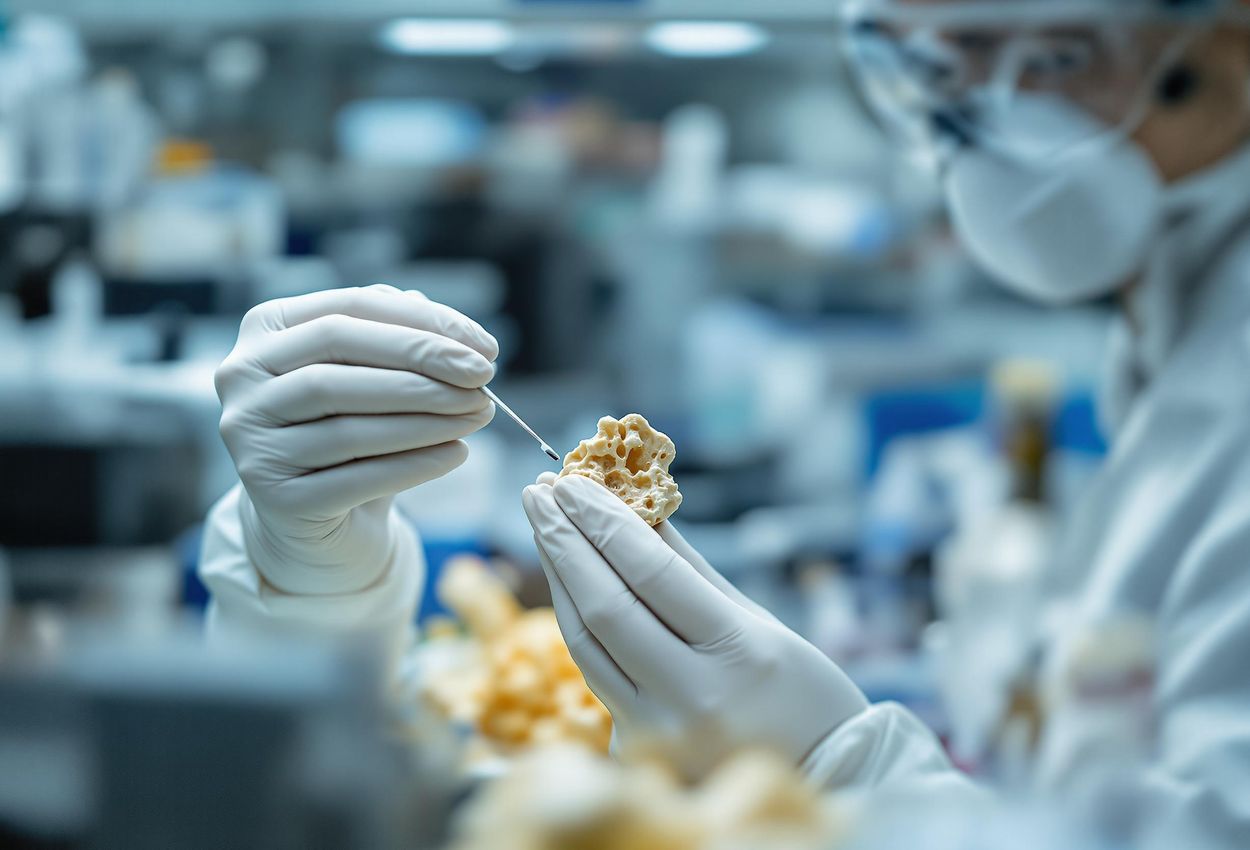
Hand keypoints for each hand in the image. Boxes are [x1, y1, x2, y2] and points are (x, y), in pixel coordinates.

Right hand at [215, 285, 496, 594]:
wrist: (316, 517)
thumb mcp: (371, 375)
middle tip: (484, 377)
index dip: (423, 323)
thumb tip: (458, 336)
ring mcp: (251, 440)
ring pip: (349, 420)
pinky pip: (356, 477)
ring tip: (480, 413)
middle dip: (424, 363)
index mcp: (264, 330)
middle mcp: (242, 379)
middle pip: (341, 354)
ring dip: (427, 416)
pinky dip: (415, 463)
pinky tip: (456, 452)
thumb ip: (402, 339)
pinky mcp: (275, 498)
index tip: (485, 346)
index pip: (349, 308)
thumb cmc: (349, 430)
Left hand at [522, 474, 867, 778]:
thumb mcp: (759, 620)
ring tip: (544, 527)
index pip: (651, 572)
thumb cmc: (802, 691)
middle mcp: (693, 695)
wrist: (827, 778)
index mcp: (739, 651)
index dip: (603, 521)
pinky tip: (565, 584)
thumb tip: (633, 510)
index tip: (571, 481)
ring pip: (585, 643)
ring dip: (558, 579)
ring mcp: (659, 731)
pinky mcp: (635, 751)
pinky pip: (595, 675)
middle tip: (539, 492)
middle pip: (605, 607)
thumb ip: (690, 568)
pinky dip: (577, 624)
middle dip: (564, 541)